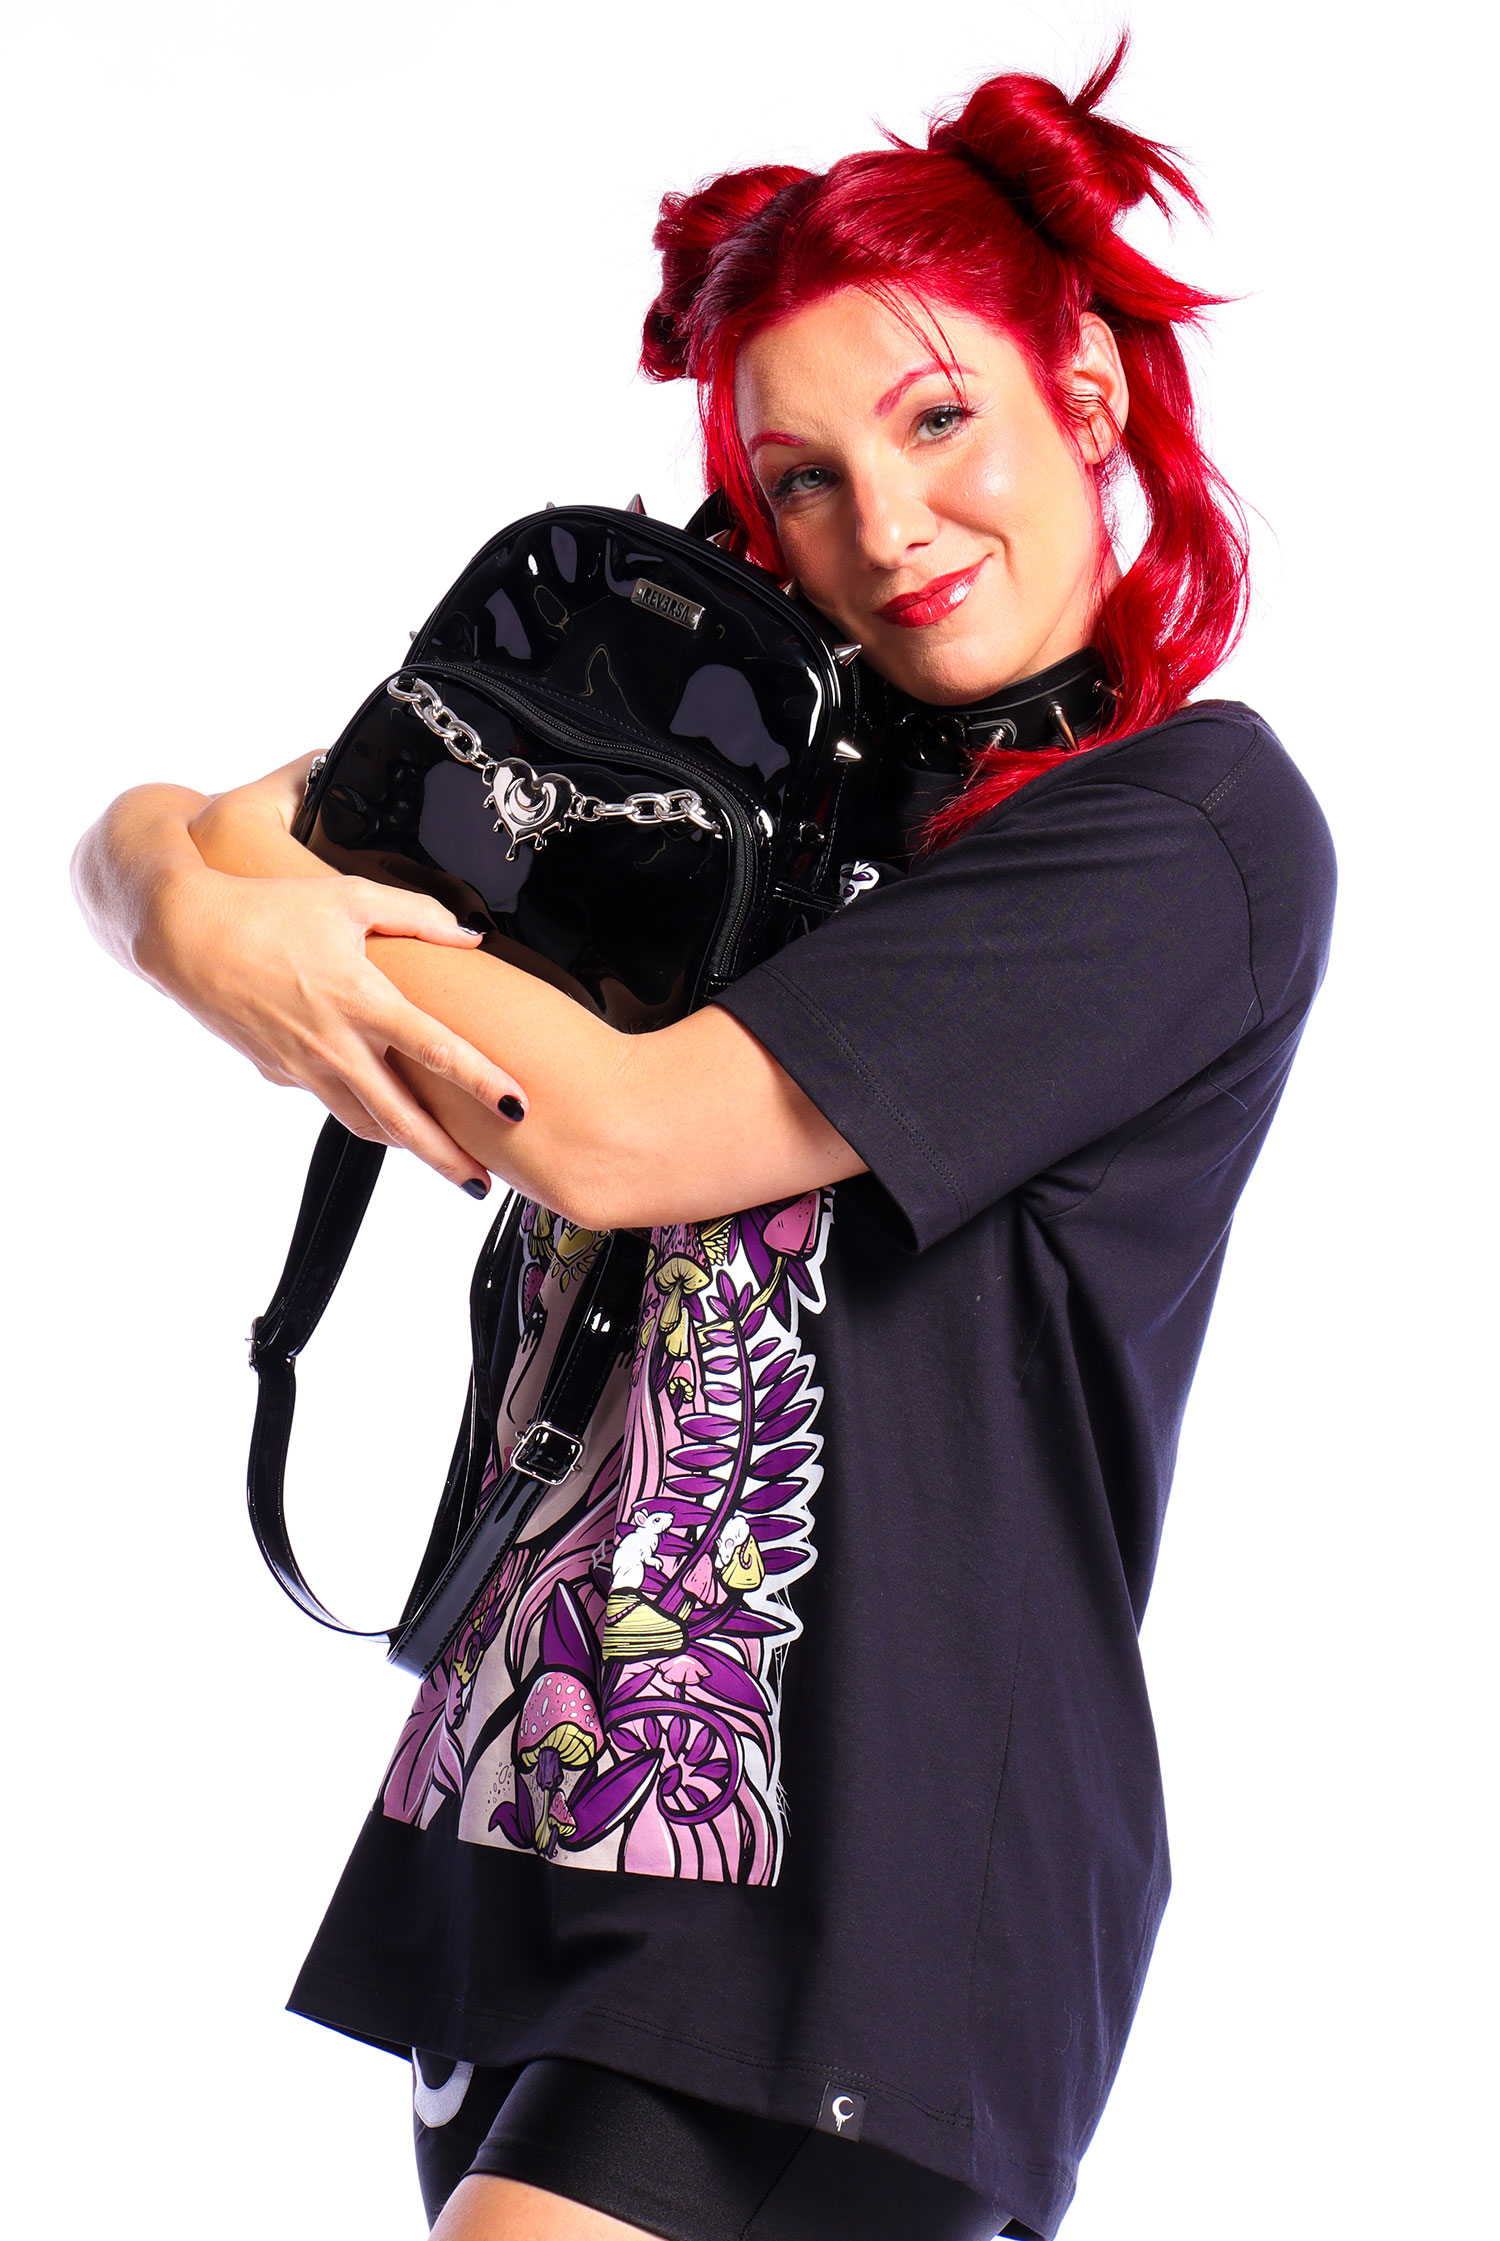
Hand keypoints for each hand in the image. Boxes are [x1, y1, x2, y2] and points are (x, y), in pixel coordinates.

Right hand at [151, 853, 527, 1195]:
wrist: (185, 934)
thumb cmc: (266, 910)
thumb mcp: (349, 897)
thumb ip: (417, 915)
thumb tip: (468, 935)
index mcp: (362, 999)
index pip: (437, 1051)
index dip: (482, 1083)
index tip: (517, 1107)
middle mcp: (336, 1043)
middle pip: (403, 1118)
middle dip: (446, 1158)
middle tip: (481, 1182)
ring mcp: (306, 1066)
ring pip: (366, 1123)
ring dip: (408, 1148)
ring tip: (445, 1163)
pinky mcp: (281, 1074)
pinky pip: (334, 1105)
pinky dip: (366, 1121)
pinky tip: (387, 1124)